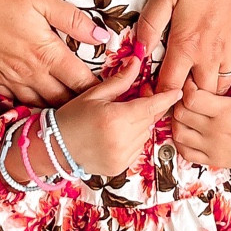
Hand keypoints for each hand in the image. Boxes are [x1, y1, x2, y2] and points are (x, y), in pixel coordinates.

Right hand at [0, 0, 108, 104]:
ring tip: (73, 114)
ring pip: (39, 105)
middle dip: (82, 107)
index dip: (100, 91)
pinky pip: (15, 101)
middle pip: (63, 101)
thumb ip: (73, 20)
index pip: (81, 82)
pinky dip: (30, 106)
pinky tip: (38, 105)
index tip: (114, 95)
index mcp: (46, 53)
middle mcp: (28, 73)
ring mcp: (7, 79)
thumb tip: (102, 35)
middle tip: (98, 109)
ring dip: (57, 111)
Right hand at [54, 52, 179, 178]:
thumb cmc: (71, 118)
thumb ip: (120, 81)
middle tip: (136, 96)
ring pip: (145, 134)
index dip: (165, 98)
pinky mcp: (120, 167)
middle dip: (148, 107)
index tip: (176, 92)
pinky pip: (137, 149)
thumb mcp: (94, 95)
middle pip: (150, 120)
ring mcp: (122, 157)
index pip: (151, 107)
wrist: (54, 148)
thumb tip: (136, 62)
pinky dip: (132, 139)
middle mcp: (122, 140)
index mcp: (116, 119)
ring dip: (139, 124)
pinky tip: (116, 133)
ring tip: (120, 117)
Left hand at [136, 0, 230, 94]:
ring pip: (219, 88)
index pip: (170, 88)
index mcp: (187, 44)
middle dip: (184, 97)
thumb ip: (150, 23)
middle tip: (174, 85)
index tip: (153, 92)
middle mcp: (211, 54)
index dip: (159, 96)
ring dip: (206, 88)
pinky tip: (215, 60)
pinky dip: (224, 73)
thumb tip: (139, 50)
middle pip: (197, 97)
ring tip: (194, 76)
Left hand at [170, 51, 230, 171]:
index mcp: (228, 111)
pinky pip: (185, 152)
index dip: (187, 87)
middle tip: (187, 94)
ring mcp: (214, 147)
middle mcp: (218, 131)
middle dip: (180, 101)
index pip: (191, 98)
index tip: (193, 82)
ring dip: (178, 120)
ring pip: (178, 133)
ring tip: (187, 111)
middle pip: (181, 113)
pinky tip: (189, 129)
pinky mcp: (214, 160)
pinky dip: (181, 140)